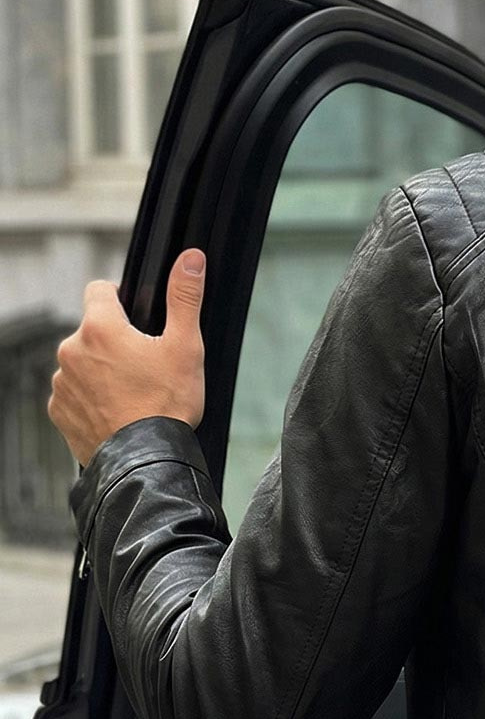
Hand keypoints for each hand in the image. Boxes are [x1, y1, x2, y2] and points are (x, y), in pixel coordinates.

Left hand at [49, 249, 206, 468]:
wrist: (146, 460)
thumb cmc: (166, 404)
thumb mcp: (185, 347)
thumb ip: (185, 297)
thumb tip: (191, 259)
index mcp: (100, 328)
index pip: (99, 289)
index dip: (120, 299)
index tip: (137, 319)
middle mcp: (72, 350)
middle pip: (92, 330)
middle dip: (114, 342)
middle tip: (144, 367)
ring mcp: (63, 382)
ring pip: (82, 363)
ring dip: (101, 371)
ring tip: (132, 394)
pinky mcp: (59, 411)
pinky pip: (74, 394)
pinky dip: (91, 399)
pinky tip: (116, 412)